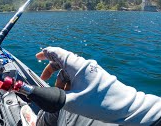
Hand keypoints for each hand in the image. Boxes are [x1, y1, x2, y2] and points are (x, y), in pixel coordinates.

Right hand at [36, 47, 160, 124]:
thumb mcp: (71, 101)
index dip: (45, 53)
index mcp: (76, 65)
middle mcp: (82, 65)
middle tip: (44, 80)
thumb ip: (54, 97)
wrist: (123, 107)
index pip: (57, 53)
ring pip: (69, 71)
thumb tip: (41, 95)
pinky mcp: (93, 77)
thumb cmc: (99, 103)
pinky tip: (70, 95)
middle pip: (62, 62)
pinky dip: (70, 83)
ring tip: (61, 94)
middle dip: (51, 71)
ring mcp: (89, 70)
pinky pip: (77, 76)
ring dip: (61, 80)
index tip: (37, 56)